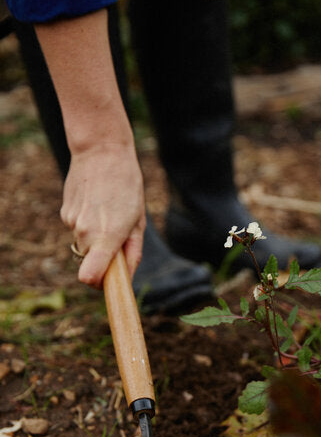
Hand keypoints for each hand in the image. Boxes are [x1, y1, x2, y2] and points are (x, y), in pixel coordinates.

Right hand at [62, 141, 144, 287]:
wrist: (101, 151)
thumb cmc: (128, 187)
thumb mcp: (138, 222)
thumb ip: (132, 253)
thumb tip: (127, 280)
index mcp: (107, 237)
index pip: (90, 278)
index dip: (99, 285)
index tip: (110, 282)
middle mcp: (85, 233)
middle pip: (90, 264)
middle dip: (103, 257)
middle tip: (119, 233)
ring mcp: (72, 223)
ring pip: (83, 245)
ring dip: (95, 238)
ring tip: (108, 212)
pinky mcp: (64, 214)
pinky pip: (77, 229)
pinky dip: (86, 224)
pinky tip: (96, 203)